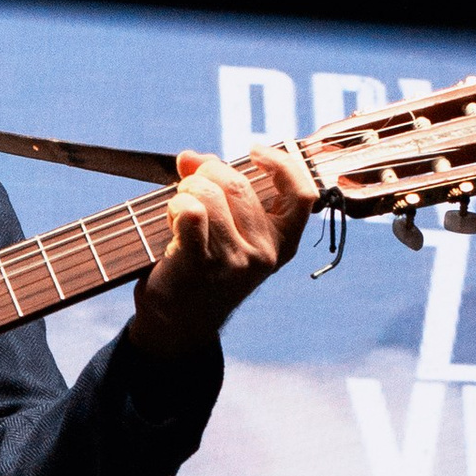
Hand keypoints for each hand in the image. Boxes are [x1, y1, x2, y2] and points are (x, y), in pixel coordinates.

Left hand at [126, 145, 319, 355]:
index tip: (255, 151)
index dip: (282, 164)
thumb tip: (190, 157)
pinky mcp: (203, 265)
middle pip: (236, 183)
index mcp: (282, 243)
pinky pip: (190, 212)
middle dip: (205, 174)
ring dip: (184, 192)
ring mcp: (236, 261)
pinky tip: (171, 218)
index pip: (303, 196)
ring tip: (177, 209)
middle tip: (189, 187)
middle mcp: (265, 254)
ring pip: (208, 194)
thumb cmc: (203, 269)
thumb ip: (218, 189)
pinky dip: (175, 206)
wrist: (178, 323)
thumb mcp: (226, 231)